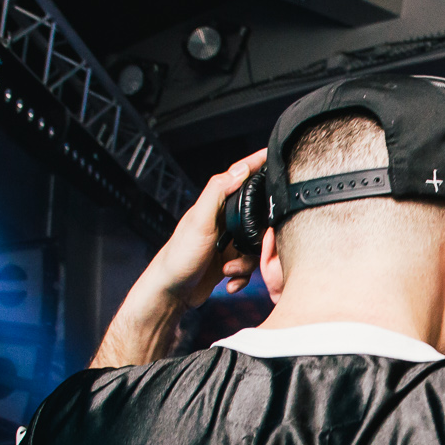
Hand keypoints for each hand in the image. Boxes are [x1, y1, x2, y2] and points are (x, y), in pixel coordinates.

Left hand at [145, 150, 265, 307]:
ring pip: (255, 247)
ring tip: (229, 269)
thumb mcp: (200, 220)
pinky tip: (230, 281)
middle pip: (256, 217)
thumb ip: (218, 192)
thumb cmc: (179, 256)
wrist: (171, 292)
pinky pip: (248, 267)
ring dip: (246, 264)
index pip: (239, 178)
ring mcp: (225, 242)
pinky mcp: (227, 261)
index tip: (272, 153)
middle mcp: (222, 222)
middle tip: (254, 249)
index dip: (256, 164)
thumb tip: (240, 170)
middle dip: (259, 239)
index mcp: (215, 206)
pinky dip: (242, 277)